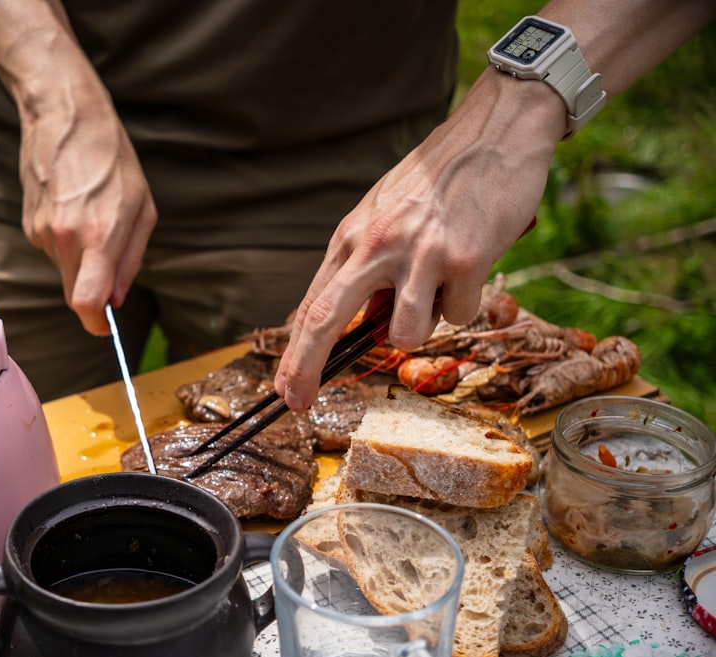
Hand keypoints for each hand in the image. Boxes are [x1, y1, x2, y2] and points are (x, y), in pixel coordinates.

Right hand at [18, 85, 156, 335]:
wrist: (64, 115)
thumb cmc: (111, 158)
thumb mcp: (142, 209)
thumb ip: (130, 259)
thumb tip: (117, 299)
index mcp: (97, 235)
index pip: (86, 302)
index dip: (95, 323)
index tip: (104, 326)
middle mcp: (64, 238)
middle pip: (75, 294)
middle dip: (94, 291)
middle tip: (111, 261)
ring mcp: (41, 232)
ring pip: (66, 271)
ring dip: (83, 258)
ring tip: (93, 216)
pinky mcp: (28, 224)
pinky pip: (53, 250)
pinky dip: (67, 241)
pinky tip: (74, 207)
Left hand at [274, 70, 560, 411]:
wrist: (496, 131)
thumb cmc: (438, 178)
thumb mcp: (383, 215)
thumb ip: (364, 265)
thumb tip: (357, 324)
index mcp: (352, 235)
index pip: (313, 304)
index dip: (295, 352)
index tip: (285, 388)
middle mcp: (377, 244)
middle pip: (328, 320)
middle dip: (307, 369)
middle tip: (297, 402)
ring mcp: (420, 253)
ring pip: (405, 335)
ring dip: (422, 327)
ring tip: (439, 286)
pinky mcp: (465, 259)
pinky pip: (459, 316)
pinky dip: (465, 301)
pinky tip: (471, 264)